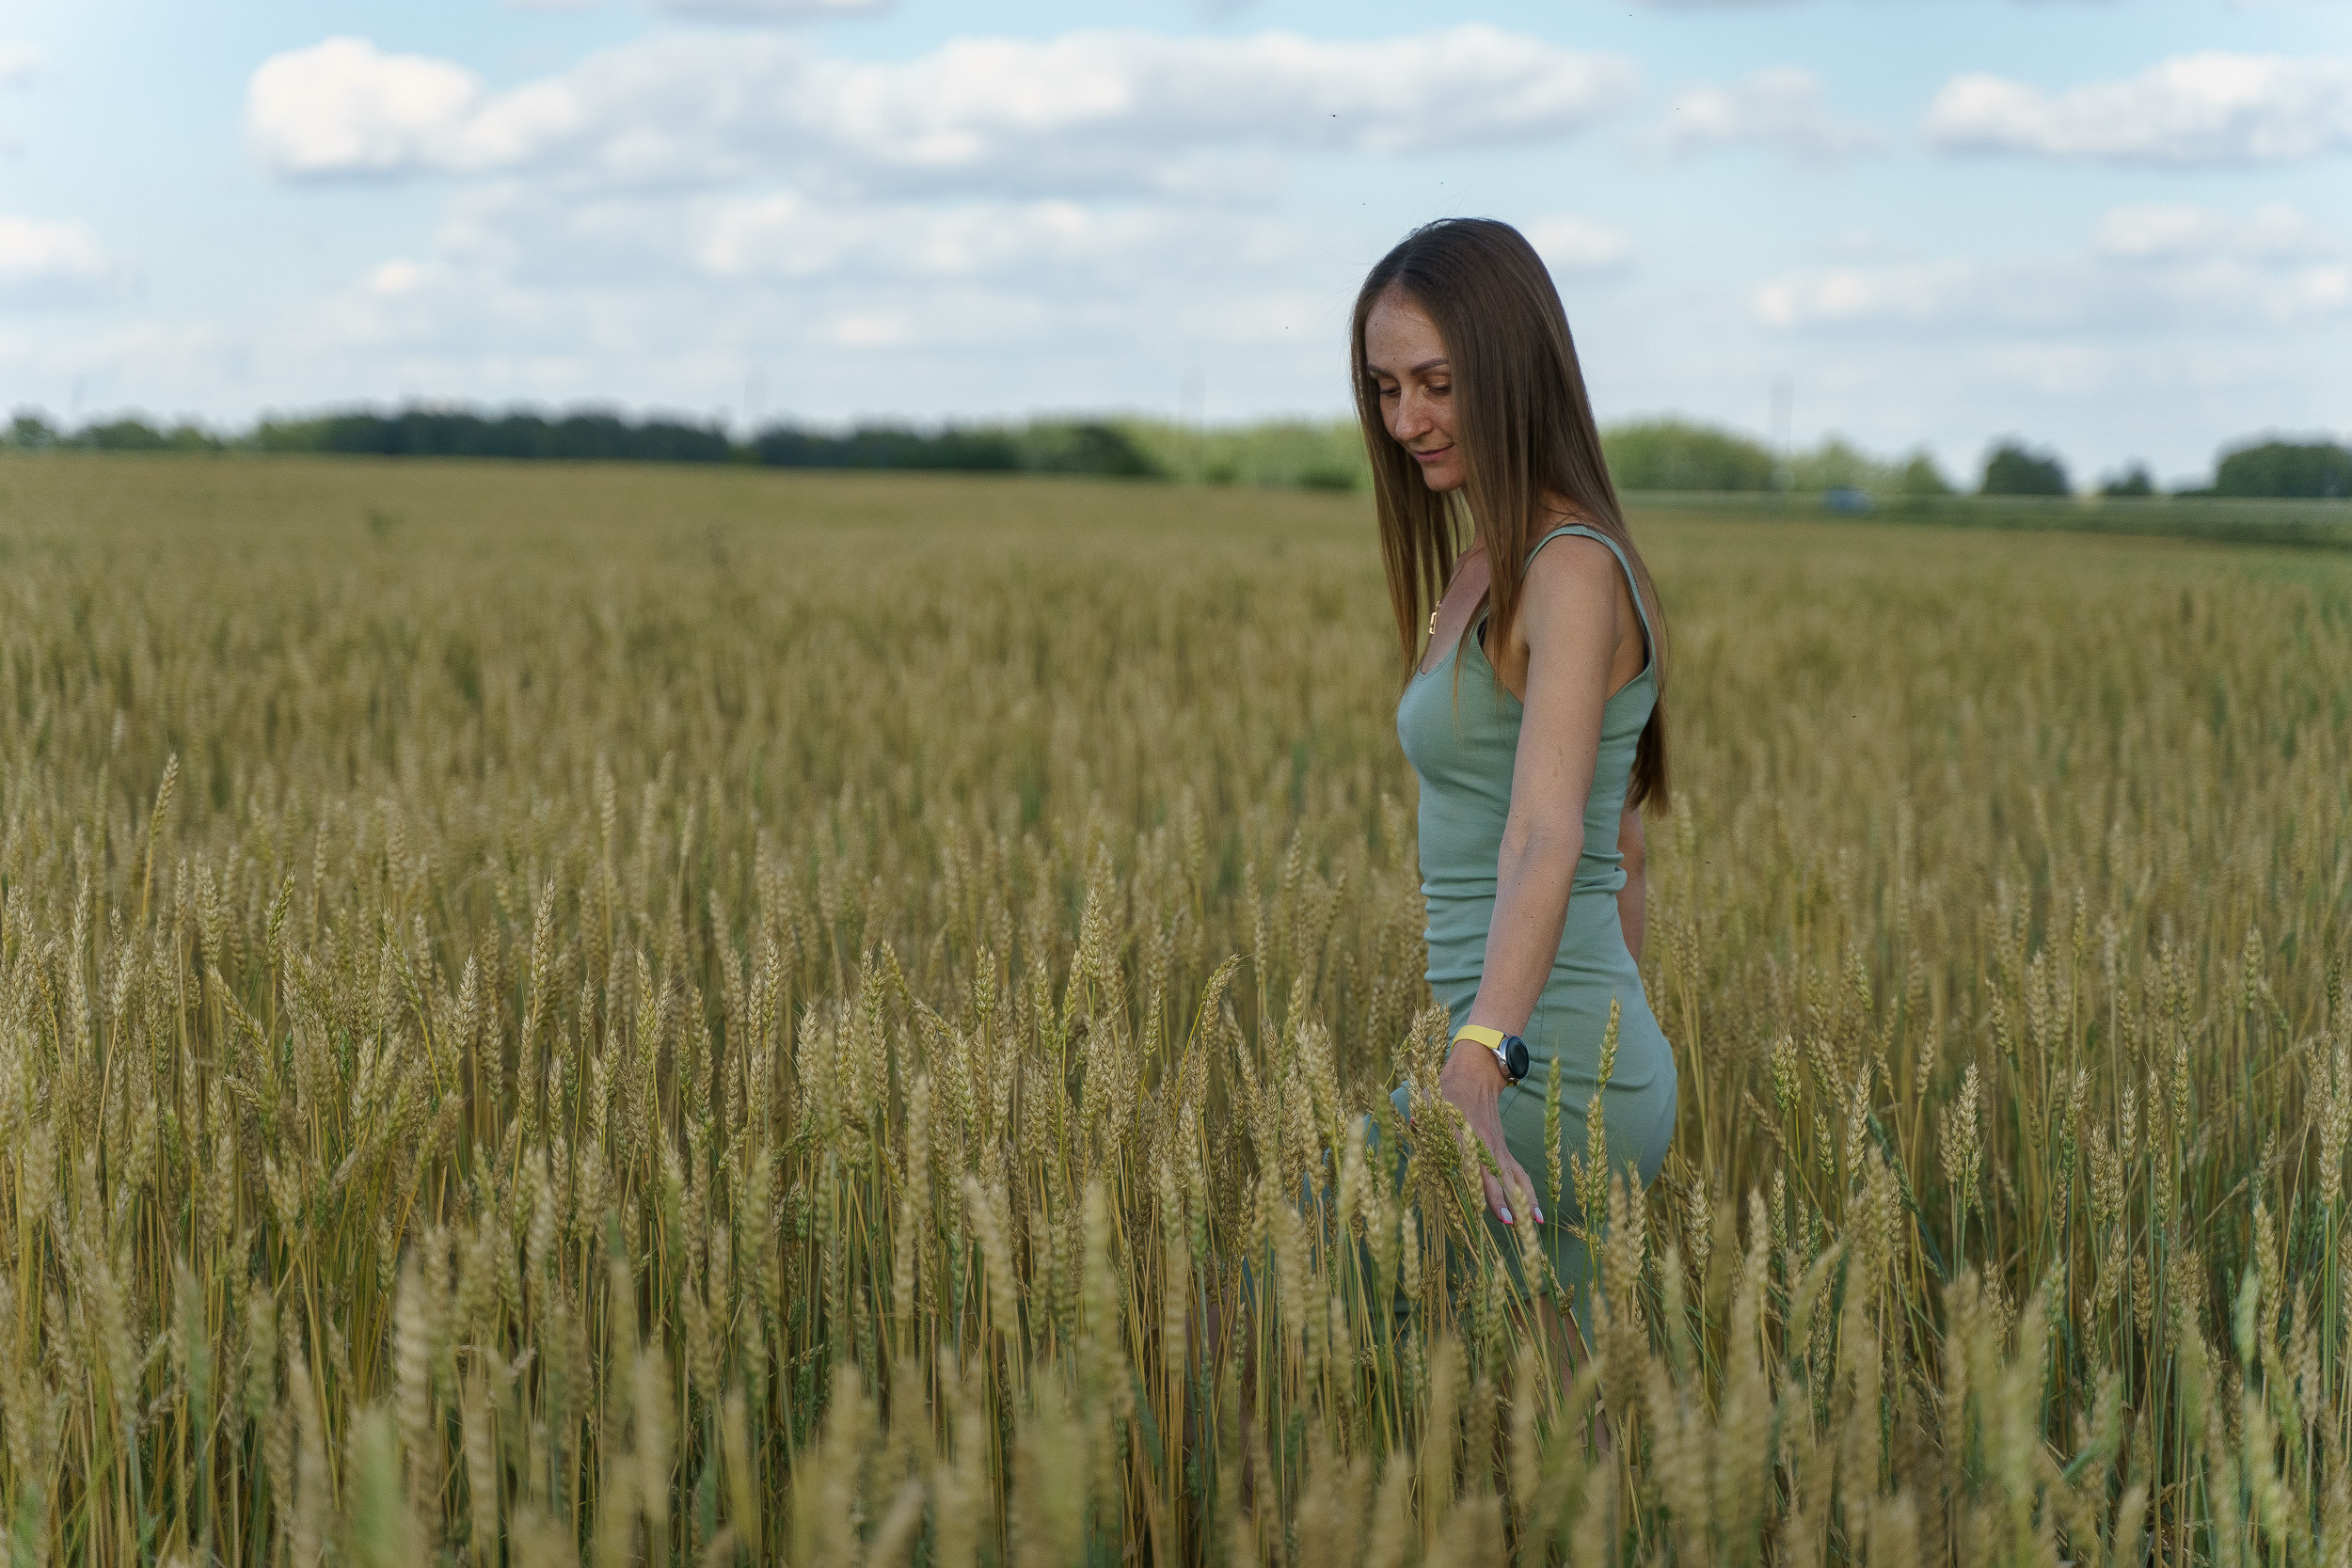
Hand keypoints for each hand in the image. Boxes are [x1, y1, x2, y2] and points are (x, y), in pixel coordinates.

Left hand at [1437, 1041, 1543, 1228]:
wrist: (1475, 1076)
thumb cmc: (1446, 1093)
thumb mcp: (1429, 1102)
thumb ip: (1422, 1117)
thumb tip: (1413, 1124)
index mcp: (1466, 1136)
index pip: (1476, 1166)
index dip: (1484, 1187)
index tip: (1492, 1209)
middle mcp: (1485, 1145)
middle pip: (1499, 1176)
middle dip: (1505, 1200)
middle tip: (1512, 1225)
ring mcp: (1497, 1148)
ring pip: (1515, 1178)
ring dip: (1525, 1200)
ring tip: (1535, 1224)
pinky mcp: (1503, 1150)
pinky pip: (1519, 1174)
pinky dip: (1529, 1192)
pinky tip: (1537, 1214)